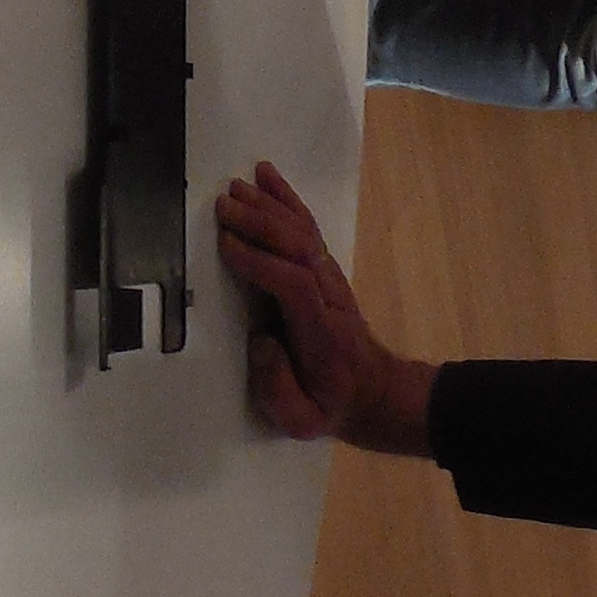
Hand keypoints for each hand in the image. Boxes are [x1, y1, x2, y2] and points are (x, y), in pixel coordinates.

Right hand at [212, 165, 432, 457]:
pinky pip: (307, 228)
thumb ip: (276, 386)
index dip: (262, 263)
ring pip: (304, 233)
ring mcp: (330, 279)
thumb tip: (258, 341)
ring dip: (270, 207)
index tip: (226, 245)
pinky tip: (267, 177)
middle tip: (222, 205)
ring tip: (236, 187)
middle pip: (300, 248)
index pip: (294, 285)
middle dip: (262, 223)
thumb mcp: (301, 419)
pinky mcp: (325, 270)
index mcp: (319, 332)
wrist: (374, 393)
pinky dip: (287, 200)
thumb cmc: (329, 405)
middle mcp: (328, 296)